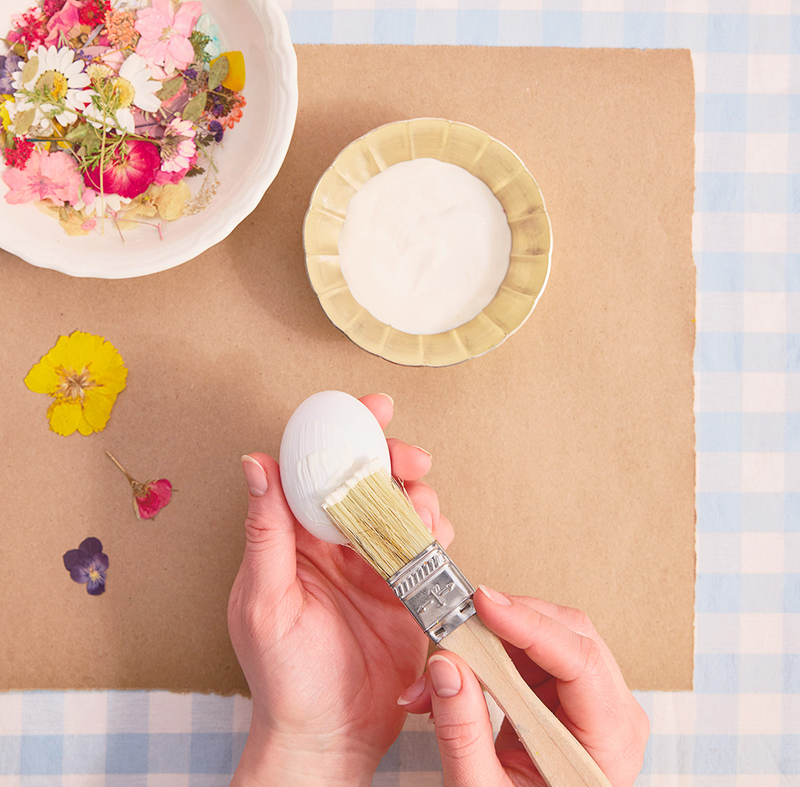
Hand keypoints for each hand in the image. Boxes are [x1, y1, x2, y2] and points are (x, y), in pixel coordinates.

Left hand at [228, 393, 453, 786]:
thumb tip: (255, 464)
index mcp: (295, 540)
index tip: (369, 410)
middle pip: (368, 481)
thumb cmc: (284, 678)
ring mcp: (373, 565)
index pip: (317, 471)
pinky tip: (436, 537)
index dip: (344, 435)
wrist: (329, 738)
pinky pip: (425, 547)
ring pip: (401, 508)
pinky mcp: (404, 589)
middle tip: (411, 460)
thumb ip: (265, 532)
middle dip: (393, 460)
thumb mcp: (266, 602)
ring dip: (417, 497)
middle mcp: (336, 545)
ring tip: (421, 512)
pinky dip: (435, 532)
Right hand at [397, 587, 648, 786]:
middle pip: (567, 634)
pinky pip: (532, 645)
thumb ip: (463, 731)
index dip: (529, 625)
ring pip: (547, 631)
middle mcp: (613, 710)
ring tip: (446, 655)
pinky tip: (464, 663)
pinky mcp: (568, 687)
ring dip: (492, 634)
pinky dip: (493, 647)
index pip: (580, 662)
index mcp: (611, 743)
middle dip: (504, 622)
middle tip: (453, 620)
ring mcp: (594, 695)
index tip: (483, 604)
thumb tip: (446, 665)